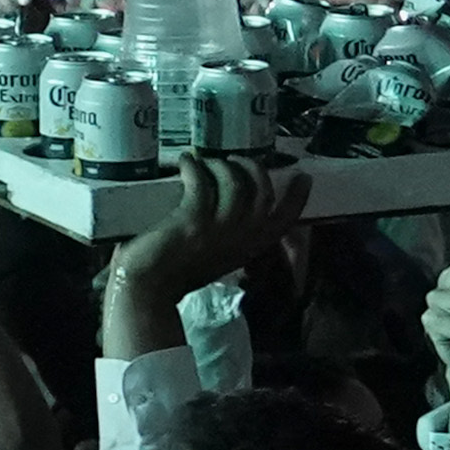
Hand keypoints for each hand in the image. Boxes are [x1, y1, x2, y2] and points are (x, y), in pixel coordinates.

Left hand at [108, 150, 301, 314]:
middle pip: (264, 192)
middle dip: (253, 168)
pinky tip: (186, 162)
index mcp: (251, 248)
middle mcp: (242, 238)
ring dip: (220, 165)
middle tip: (235, 158)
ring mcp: (219, 229)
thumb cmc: (176, 275)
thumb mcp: (217, 258)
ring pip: (234, 181)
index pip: (285, 220)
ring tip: (205, 162)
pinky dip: (194, 167)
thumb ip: (230, 238)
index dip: (297, 197)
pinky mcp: (193, 219)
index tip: (302, 176)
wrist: (147, 290)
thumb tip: (233, 205)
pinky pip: (202, 181)